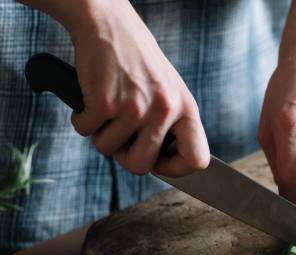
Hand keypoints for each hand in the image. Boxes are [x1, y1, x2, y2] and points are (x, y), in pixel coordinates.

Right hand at [64, 0, 208, 176]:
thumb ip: (172, 127)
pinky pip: (85, 132)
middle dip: (124, 157)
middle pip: (142, 167)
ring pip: (108, 150)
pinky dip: (82, 119)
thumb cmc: (139, 64)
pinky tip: (92, 98)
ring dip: (101, 133)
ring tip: (108, 107)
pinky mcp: (105, 102)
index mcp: (187, 110)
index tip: (159, 164)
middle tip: (120, 135)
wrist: (110, 25)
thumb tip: (163, 166)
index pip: (197, 159)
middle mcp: (166, 111)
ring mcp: (136, 108)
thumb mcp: (170, 93)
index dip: (177, 170)